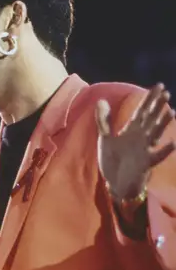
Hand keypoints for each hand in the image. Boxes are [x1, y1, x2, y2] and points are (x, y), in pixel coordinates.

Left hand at [96, 83, 175, 200]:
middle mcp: (141, 138)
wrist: (114, 183)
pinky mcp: (145, 164)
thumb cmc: (113, 161)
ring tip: (171, 113)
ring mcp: (144, 150)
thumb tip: (100, 100)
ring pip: (156, 134)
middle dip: (157, 107)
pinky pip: (157, 156)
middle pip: (150, 119)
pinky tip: (173, 143)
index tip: (159, 86)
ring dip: (163, 124)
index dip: (149, 99)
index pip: (142, 111)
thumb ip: (104, 120)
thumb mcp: (106, 138)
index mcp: (132, 131)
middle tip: (166, 93)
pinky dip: (164, 150)